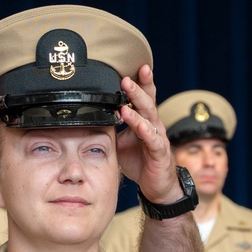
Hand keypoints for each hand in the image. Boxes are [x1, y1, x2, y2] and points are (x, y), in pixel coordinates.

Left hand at [115, 65, 180, 203]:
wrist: (156, 185)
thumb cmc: (140, 160)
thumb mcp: (121, 141)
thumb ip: (112, 127)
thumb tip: (91, 115)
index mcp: (144, 119)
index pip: (142, 97)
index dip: (139, 82)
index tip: (133, 66)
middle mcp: (153, 124)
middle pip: (146, 101)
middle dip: (137, 88)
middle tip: (125, 78)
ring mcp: (158, 137)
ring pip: (149, 116)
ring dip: (138, 104)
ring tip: (128, 94)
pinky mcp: (159, 151)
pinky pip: (152, 138)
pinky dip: (145, 130)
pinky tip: (140, 124)